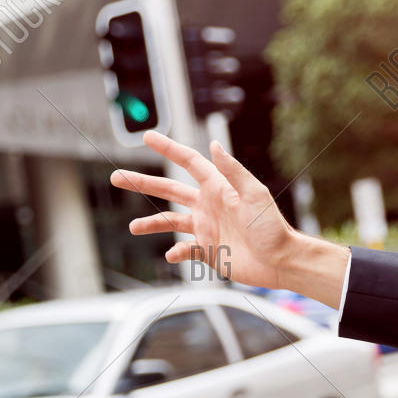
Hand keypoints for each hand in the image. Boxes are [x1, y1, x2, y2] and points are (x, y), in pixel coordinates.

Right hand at [111, 131, 344, 298]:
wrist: (282, 261)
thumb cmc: (272, 227)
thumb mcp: (254, 196)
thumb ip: (234, 172)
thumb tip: (214, 145)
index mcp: (218, 189)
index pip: (189, 163)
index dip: (168, 149)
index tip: (146, 136)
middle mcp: (209, 206)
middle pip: (169, 190)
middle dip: (143, 183)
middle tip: (116, 177)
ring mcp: (208, 229)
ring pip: (171, 222)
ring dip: (152, 223)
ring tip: (133, 227)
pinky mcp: (210, 251)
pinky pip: (186, 249)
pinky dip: (177, 252)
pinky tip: (172, 254)